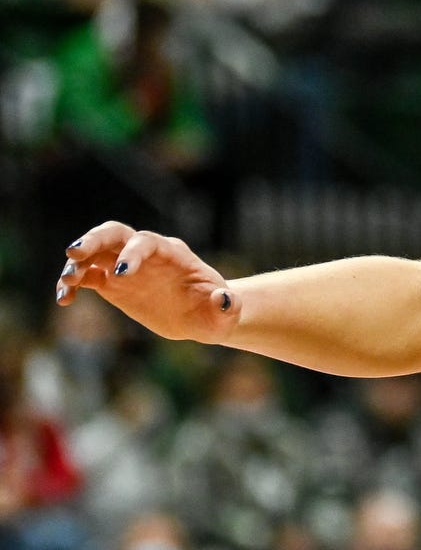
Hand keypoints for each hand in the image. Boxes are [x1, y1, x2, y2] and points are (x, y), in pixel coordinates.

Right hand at [57, 222, 238, 344]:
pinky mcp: (112, 283)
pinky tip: (65, 299)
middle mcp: (146, 254)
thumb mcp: (225, 314)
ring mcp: (126, 266)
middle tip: (74, 253)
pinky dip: (73, 284)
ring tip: (67, 282)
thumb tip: (224, 299)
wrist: (203, 316)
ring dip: (77, 263)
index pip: (148, 242)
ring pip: (95, 253)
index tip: (121, 273)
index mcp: (173, 253)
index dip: (133, 253)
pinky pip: (87, 277)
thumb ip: (226, 306)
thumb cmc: (215, 312)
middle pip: (114, 233)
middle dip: (94, 239)